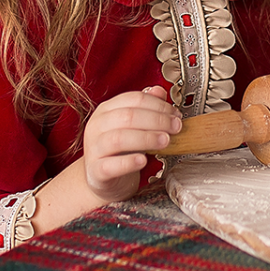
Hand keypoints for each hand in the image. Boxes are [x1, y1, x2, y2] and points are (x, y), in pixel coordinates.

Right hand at [79, 86, 182, 203]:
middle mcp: (97, 126)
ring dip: (146, 138)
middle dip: (157, 120)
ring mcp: (94, 148)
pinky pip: (110, 165)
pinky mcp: (96, 171)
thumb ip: (145, 107)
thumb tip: (159, 91)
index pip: (134, 99)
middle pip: (128, 116)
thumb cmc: (120, 151)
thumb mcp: (133, 126)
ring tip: (165, 142)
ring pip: (118, 139)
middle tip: (175, 128)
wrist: (103, 179)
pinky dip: (128, 162)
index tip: (175, 114)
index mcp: (106, 110)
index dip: (158, 105)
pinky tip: (143, 161)